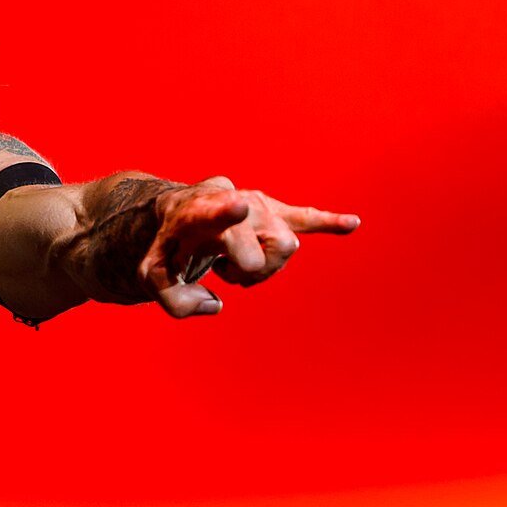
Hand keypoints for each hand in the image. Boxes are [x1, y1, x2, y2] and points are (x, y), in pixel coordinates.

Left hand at [137, 176, 359, 317]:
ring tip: (236, 260)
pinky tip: (352, 223)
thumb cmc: (169, 247)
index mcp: (201, 214)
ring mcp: (260, 207)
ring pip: (286, 247)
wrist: (182, 213)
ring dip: (264, 267)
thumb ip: (176, 301)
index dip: (230, 212)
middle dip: (253, 271)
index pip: (216, 211)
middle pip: (269, 248)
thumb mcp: (154, 278)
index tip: (241, 204)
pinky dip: (330, 222)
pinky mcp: (276, 212)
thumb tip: (217, 304)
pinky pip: (308, 216)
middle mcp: (236, 203)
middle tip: (224, 270)